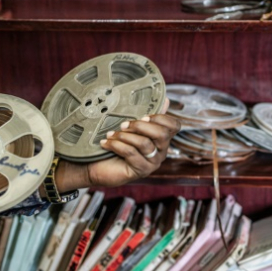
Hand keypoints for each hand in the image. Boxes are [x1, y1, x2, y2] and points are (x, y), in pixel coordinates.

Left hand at [53, 99, 180, 190]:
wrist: (97, 165)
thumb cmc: (116, 144)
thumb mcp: (131, 128)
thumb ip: (147, 116)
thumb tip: (166, 100)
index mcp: (161, 139)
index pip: (174, 126)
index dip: (161, 118)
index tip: (143, 116)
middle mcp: (161, 151)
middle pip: (162, 134)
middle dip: (140, 126)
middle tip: (123, 124)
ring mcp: (152, 162)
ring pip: (144, 143)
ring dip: (124, 136)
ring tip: (111, 134)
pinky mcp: (141, 171)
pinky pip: (131, 153)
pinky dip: (116, 145)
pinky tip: (105, 143)